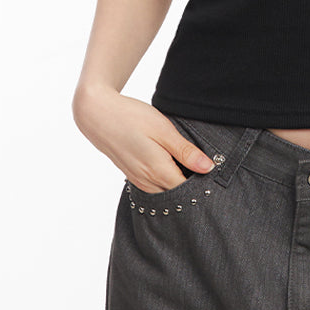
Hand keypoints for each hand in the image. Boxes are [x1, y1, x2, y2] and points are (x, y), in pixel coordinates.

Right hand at [73, 88, 214, 193]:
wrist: (97, 115)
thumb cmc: (132, 117)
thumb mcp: (164, 130)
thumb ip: (185, 152)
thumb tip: (208, 168)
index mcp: (158, 170)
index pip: (188, 191)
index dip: (202, 184)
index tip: (212, 173)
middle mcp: (147, 181)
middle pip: (176, 195)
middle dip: (191, 187)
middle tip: (203, 170)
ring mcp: (138, 180)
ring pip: (164, 193)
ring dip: (177, 184)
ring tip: (188, 166)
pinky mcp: (132, 175)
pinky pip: (153, 187)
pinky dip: (164, 181)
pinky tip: (170, 165)